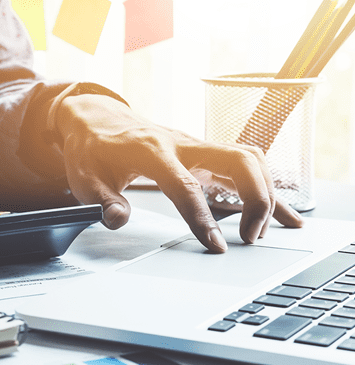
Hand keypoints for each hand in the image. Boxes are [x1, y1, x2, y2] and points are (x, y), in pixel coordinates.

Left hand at [54, 93, 303, 251]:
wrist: (96, 118)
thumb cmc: (92, 149)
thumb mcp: (85, 178)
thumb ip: (103, 200)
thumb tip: (117, 219)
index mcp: (151, 150)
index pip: (184, 185)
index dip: (202, 217)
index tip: (215, 245)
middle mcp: (181, 142)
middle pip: (237, 159)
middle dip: (255, 198)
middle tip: (249, 236)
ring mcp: (197, 144)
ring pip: (248, 157)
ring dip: (265, 191)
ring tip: (263, 230)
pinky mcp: (203, 151)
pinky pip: (244, 162)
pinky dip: (265, 185)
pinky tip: (280, 211)